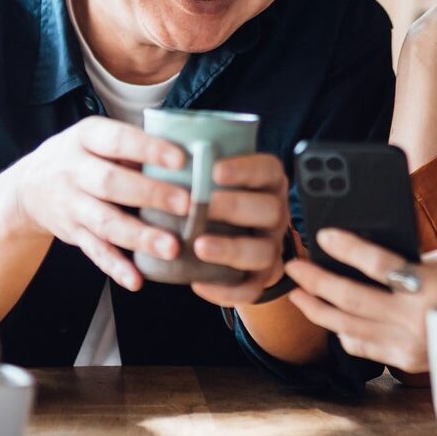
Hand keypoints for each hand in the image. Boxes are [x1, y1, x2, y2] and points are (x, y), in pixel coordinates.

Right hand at [0, 117, 192, 290]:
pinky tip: (137, 279)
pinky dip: (116, 267)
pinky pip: (95, 252)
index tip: (180, 159)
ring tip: (171, 248)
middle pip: (112, 183)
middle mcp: (73, 170)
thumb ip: (134, 147)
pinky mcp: (72, 234)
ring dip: (139, 236)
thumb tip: (191, 158)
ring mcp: (71, 205)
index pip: (117, 141)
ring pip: (106, 222)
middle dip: (150, 194)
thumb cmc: (81, 157)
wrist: (28, 187)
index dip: (148, 149)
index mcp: (86, 138)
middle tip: (186, 204)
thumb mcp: (97, 139)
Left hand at [188, 153, 289, 307]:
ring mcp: (271, 246)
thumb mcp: (215, 178)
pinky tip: (199, 284)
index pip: (267, 170)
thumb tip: (161, 145)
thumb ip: (200, 165)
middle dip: (235, 207)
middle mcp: (275, 213)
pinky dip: (226, 290)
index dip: (244, 169)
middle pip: (269, 209)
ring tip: (199, 247)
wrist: (237, 238)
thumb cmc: (217, 199)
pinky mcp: (261, 277)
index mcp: (267, 183)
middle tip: (202, 206)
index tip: (214, 170)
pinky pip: (251, 289)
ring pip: (263, 251)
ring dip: (231, 249)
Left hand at [283, 229, 436, 371]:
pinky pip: (361, 346)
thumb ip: (412, 258)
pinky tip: (327, 318)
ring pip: (347, 325)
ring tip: (297, 293)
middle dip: (316, 280)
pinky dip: (340, 331)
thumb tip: (369, 255)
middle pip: (352, 297)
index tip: (323, 236)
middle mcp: (417, 317)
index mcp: (432, 286)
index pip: (380, 264)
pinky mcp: (404, 362)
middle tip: (293, 267)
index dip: (348, 249)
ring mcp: (408, 344)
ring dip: (317, 308)